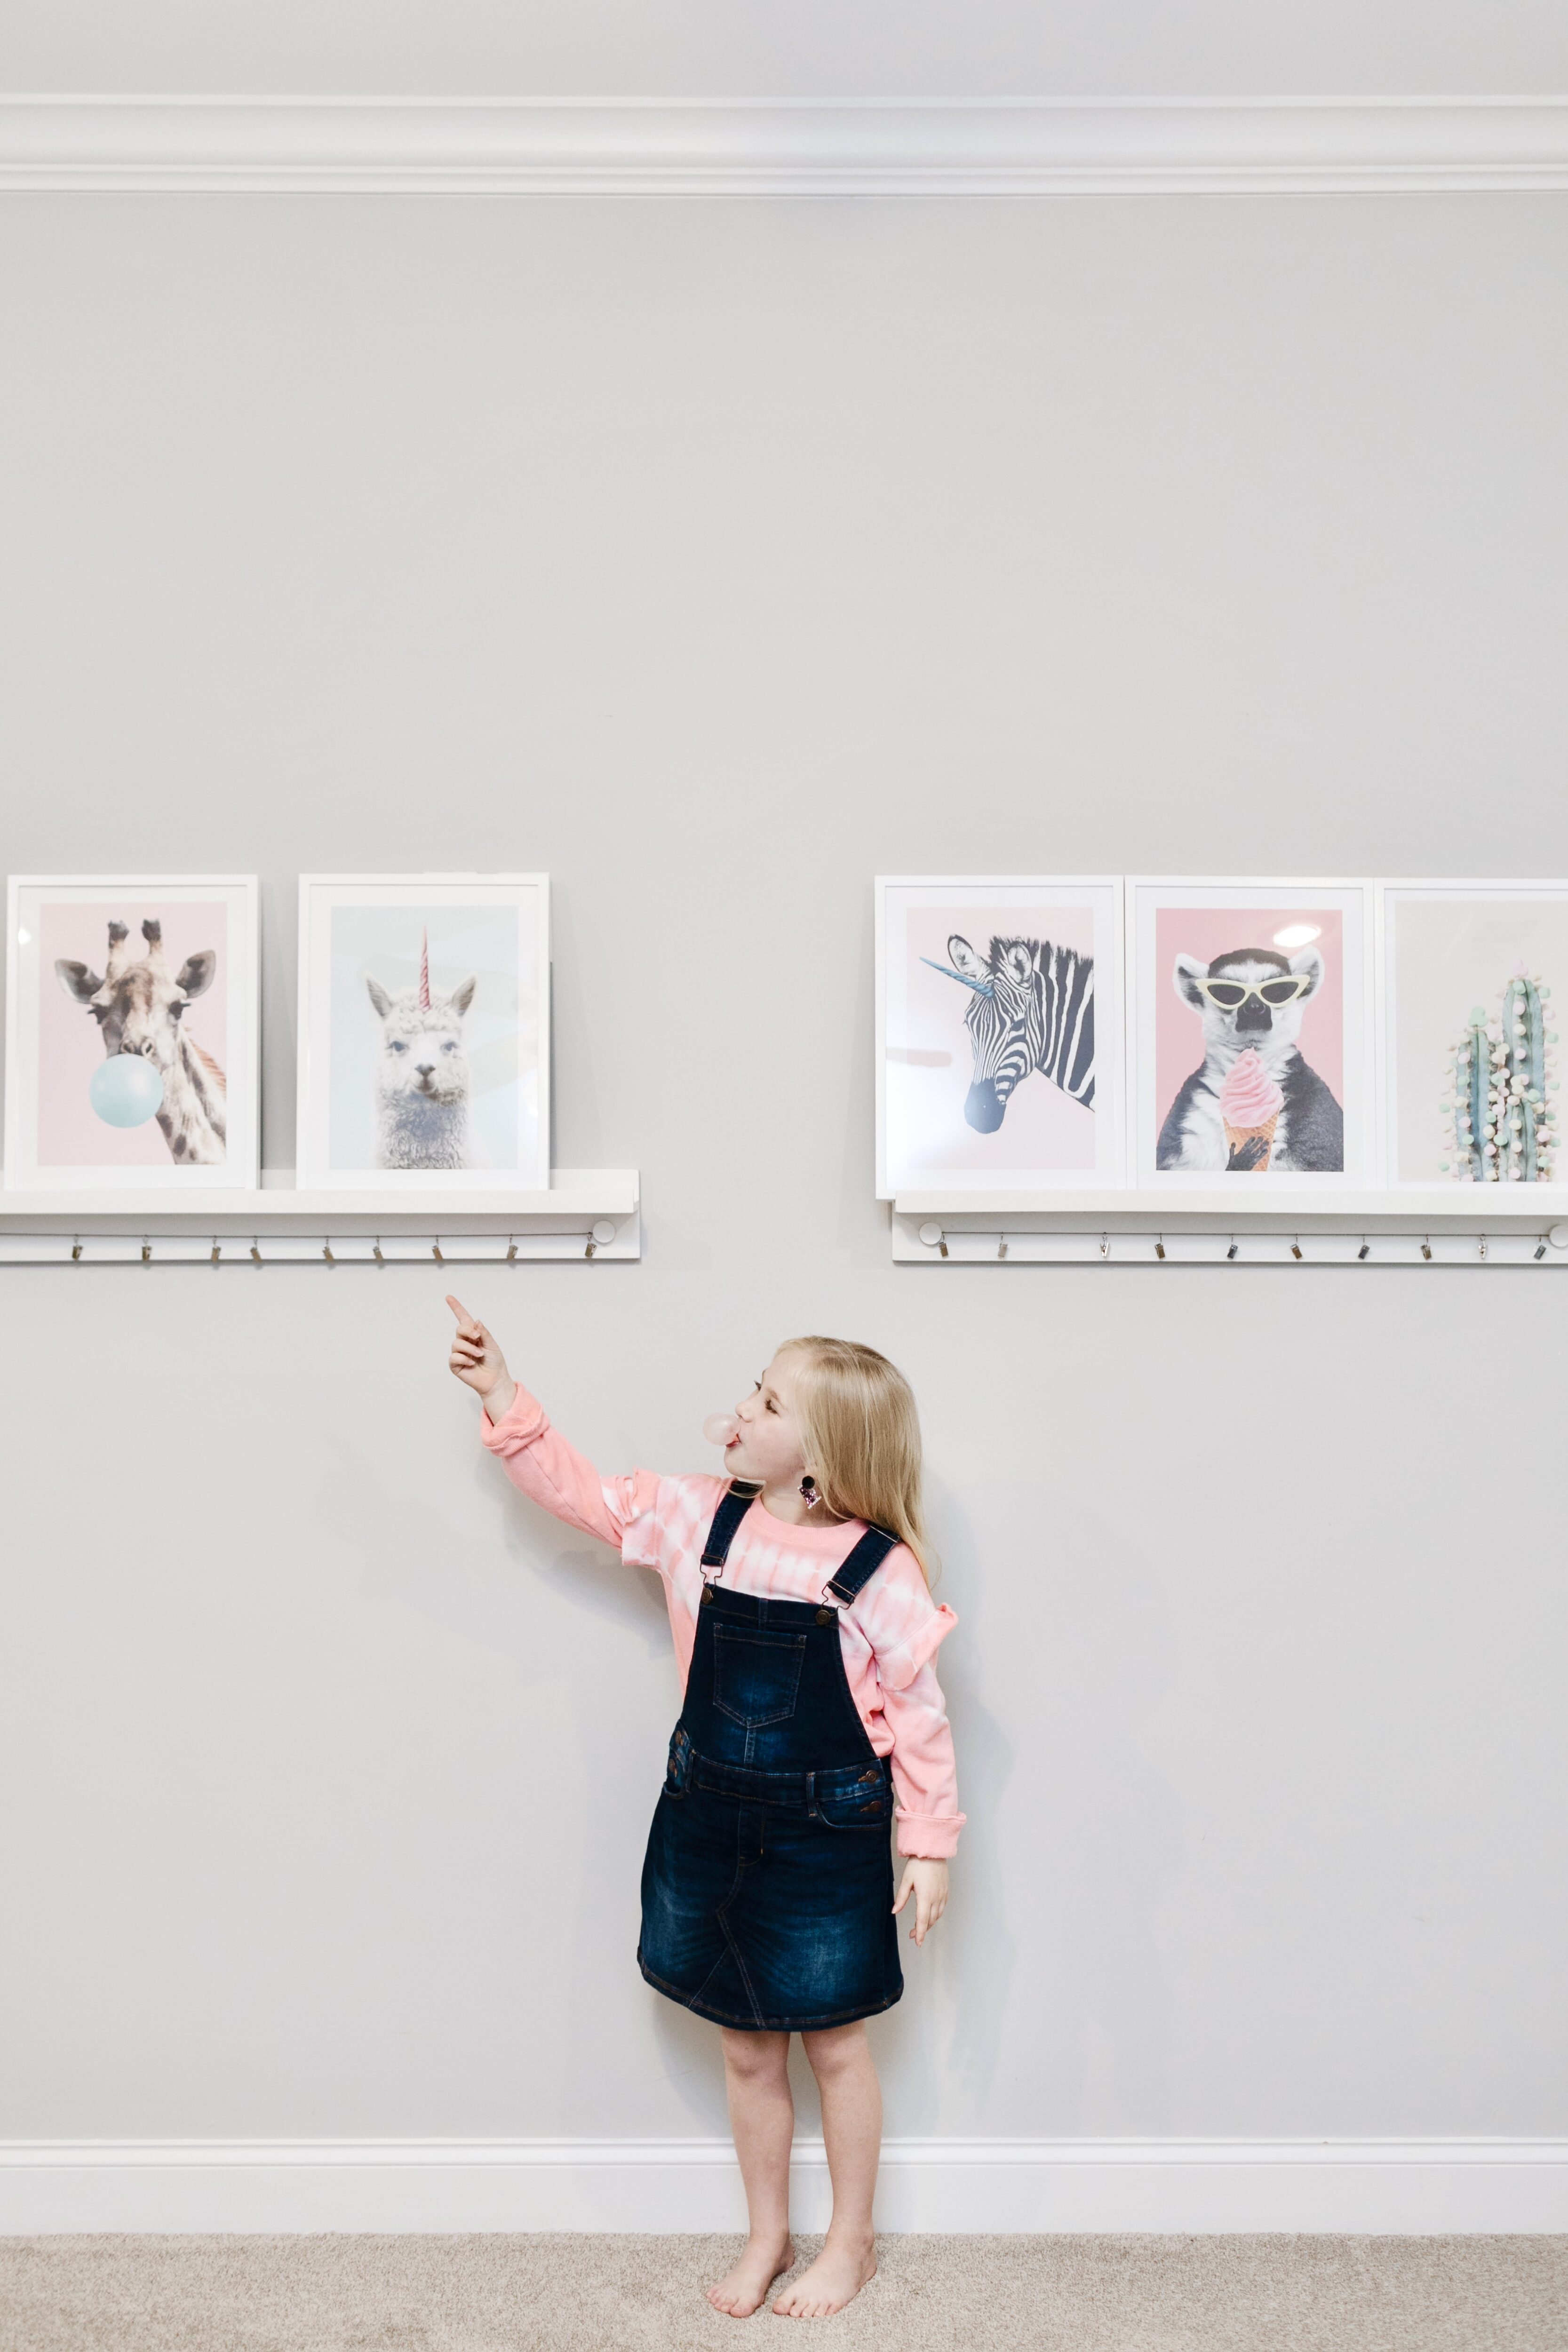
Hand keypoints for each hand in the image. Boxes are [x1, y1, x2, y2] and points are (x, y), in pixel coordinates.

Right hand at [446, 1295, 517, 1421]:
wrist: (495, 1379)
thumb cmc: (494, 1362)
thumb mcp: (492, 1344)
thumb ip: (483, 1332)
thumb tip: (476, 1321)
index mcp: (474, 1334)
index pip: (463, 1318)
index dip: (456, 1307)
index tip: (448, 1297)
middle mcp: (464, 1342)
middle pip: (459, 1329)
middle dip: (468, 1331)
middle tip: (478, 1338)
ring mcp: (458, 1353)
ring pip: (456, 1343)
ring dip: (470, 1348)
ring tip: (480, 1355)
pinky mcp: (455, 1365)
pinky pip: (454, 1357)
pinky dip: (464, 1358)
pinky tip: (472, 1363)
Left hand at [892, 1858, 948, 1945]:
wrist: (932, 1851)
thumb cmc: (918, 1864)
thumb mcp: (906, 1880)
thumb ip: (901, 1898)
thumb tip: (894, 1911)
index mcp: (925, 1897)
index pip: (923, 1921)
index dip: (920, 1934)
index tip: (918, 1943)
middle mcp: (936, 1898)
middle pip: (931, 1921)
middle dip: (923, 1930)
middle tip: (913, 1935)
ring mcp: (942, 1895)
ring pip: (937, 1915)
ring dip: (929, 1923)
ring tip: (921, 1926)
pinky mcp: (946, 1891)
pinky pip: (942, 1907)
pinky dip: (936, 1914)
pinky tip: (930, 1914)